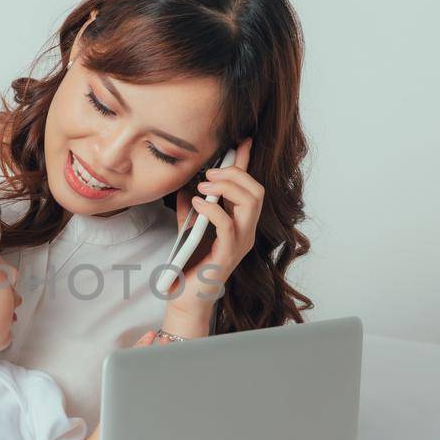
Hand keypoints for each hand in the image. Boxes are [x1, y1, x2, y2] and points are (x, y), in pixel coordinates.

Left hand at [165, 136, 262, 317]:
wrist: (183, 299)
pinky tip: (197, 202)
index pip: (249, 187)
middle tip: (208, 172)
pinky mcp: (227, 256)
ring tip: (203, 184)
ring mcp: (240, 244)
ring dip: (227, 186)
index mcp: (239, 223)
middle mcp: (246, 232)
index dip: (246, 162)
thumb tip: (186, 183)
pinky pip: (228, 225)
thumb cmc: (188, 266)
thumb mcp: (188, 227)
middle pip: (256, 190)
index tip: (243, 139)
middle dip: (235, 173)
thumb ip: (191, 206)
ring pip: (251, 202)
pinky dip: (213, 208)